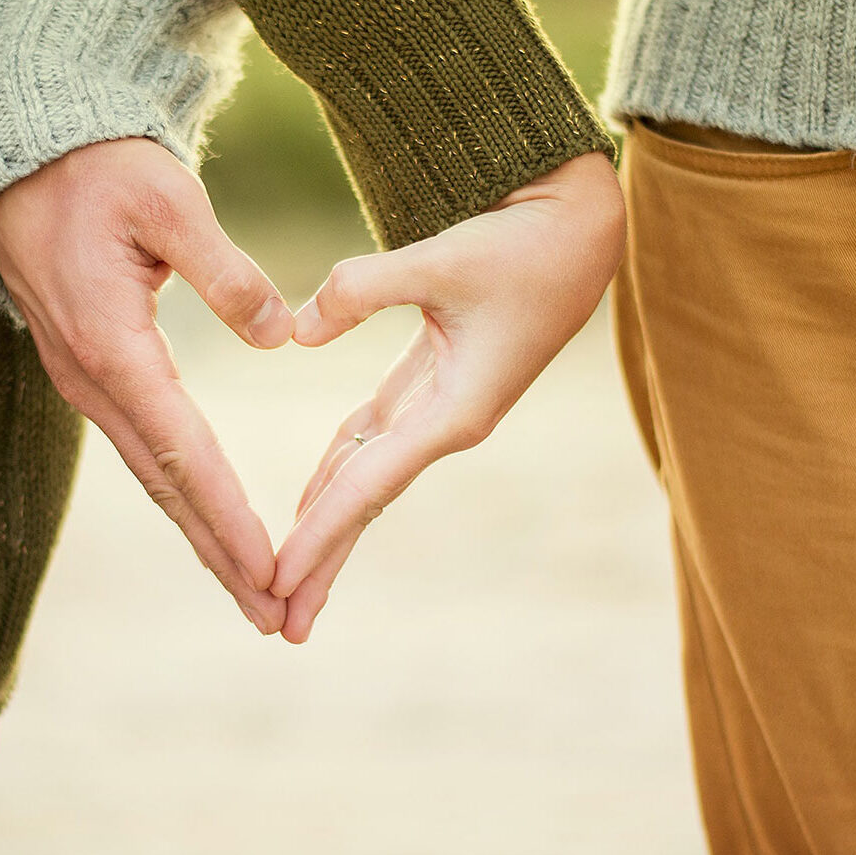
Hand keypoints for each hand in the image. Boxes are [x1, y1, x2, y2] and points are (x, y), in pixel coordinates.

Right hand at [0, 138, 294, 633]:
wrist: (23, 157)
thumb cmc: (97, 169)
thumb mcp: (167, 200)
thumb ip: (225, 270)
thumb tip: (280, 336)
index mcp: (112, 345)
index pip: (182, 450)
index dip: (228, 515)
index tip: (270, 569)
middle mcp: (92, 379)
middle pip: (166, 486)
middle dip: (220, 554)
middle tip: (273, 615)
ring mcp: (85, 380)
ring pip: (153, 475)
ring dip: (202, 534)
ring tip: (251, 588)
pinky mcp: (91, 371)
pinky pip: (143, 447)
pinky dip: (181, 493)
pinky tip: (208, 520)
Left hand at [273, 151, 625, 641]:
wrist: (579, 231)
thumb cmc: (523, 246)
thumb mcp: (443, 259)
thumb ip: (362, 290)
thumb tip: (294, 333)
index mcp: (456, 412)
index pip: (368, 487)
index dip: (319, 535)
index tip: (276, 581)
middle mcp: (446, 424)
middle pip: (365, 503)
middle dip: (322, 562)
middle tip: (278, 623)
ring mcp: (440, 409)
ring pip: (366, 478)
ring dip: (326, 526)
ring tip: (287, 579)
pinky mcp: (432, 384)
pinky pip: (372, 440)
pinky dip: (337, 470)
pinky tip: (310, 500)